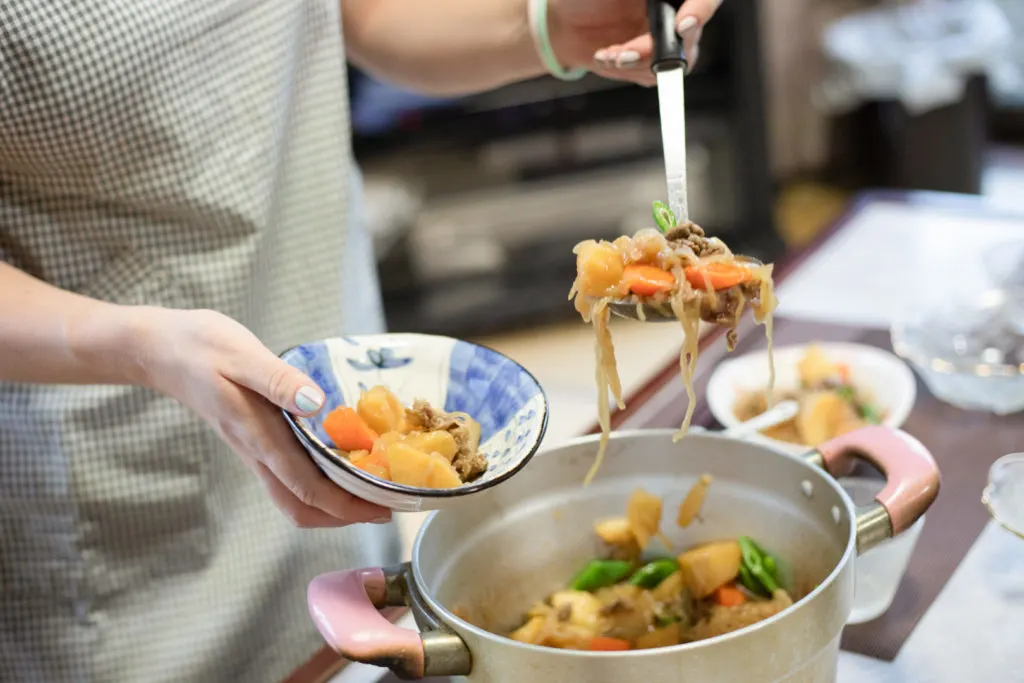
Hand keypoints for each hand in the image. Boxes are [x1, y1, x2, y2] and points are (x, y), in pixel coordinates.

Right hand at [134, 307, 391, 527]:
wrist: (161, 350)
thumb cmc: (202, 348)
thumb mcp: (244, 356)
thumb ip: (280, 381)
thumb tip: (317, 404)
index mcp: (259, 436)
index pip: (307, 488)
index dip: (347, 504)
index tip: (382, 506)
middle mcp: (257, 452)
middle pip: (301, 507)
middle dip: (345, 514)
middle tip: (386, 507)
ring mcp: (253, 450)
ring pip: (293, 497)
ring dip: (332, 504)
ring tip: (371, 492)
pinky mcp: (253, 440)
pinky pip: (288, 477)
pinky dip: (318, 483)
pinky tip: (340, 464)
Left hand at [548, 0, 722, 85]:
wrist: (561, 20)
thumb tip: (657, 0)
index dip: (702, 10)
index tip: (683, 24)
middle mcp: (673, 10)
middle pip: (691, 34)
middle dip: (659, 47)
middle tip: (631, 51)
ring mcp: (663, 37)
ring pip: (673, 60)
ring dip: (639, 62)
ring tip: (612, 54)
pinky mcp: (650, 61)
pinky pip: (651, 74)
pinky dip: (627, 70)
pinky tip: (607, 56)